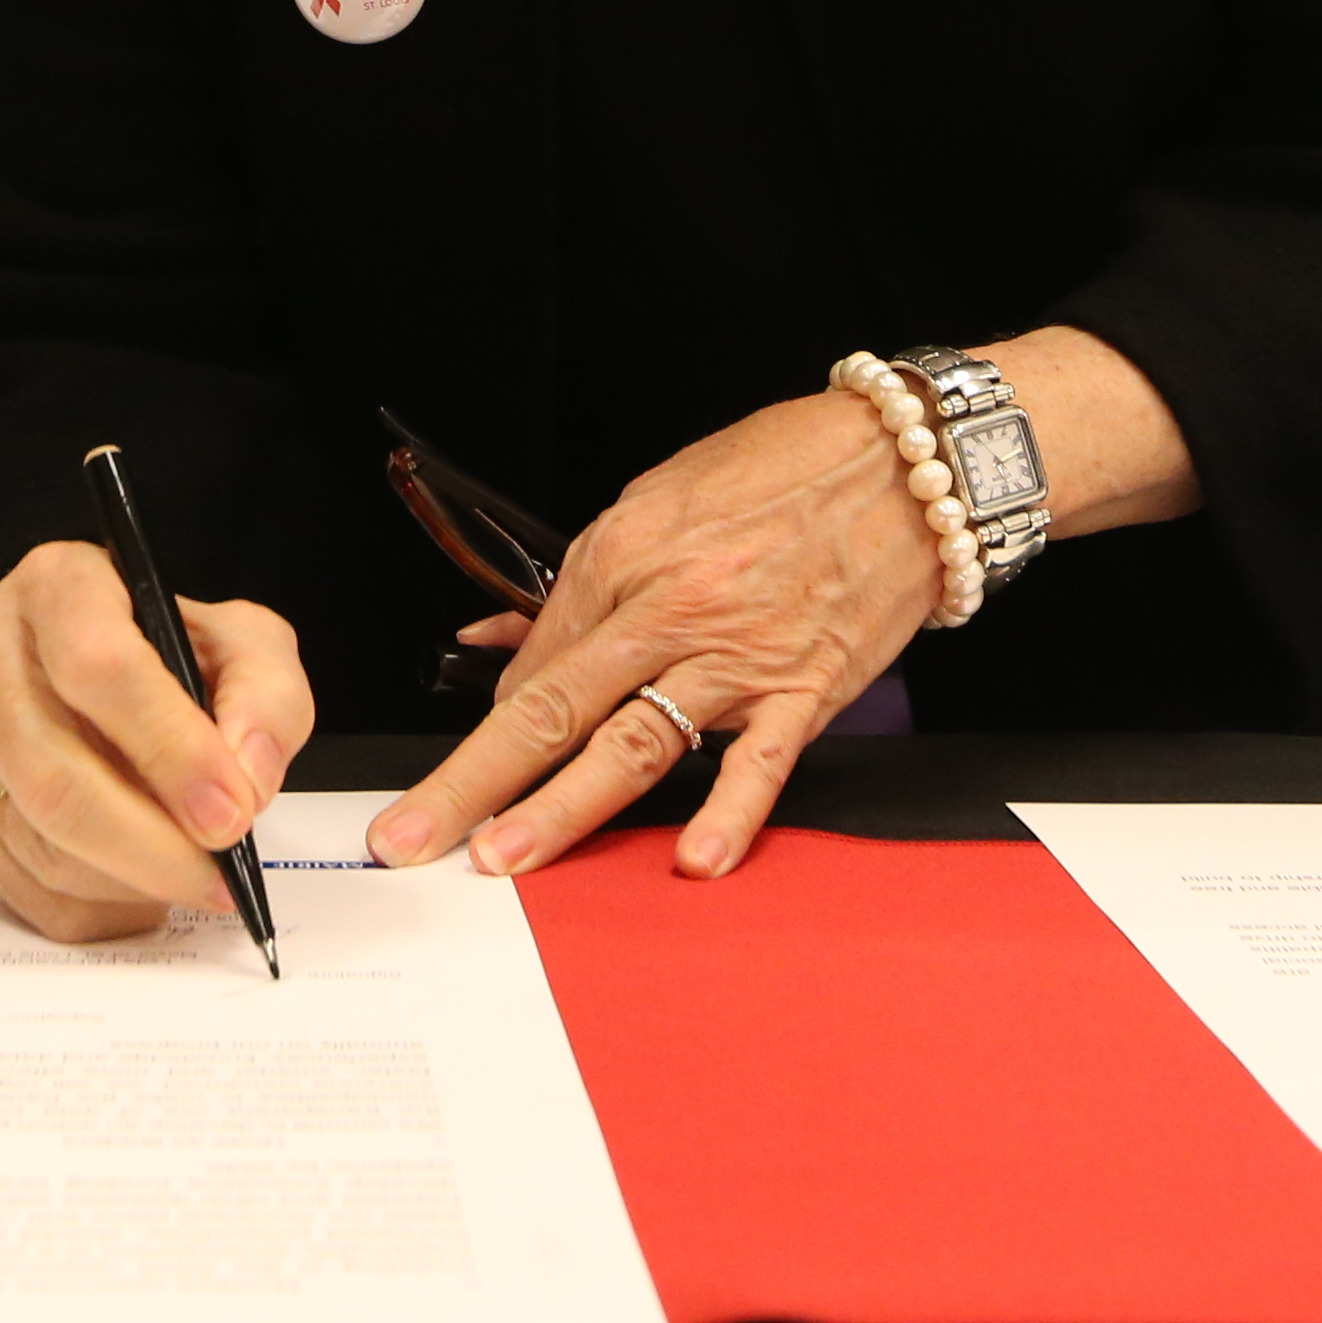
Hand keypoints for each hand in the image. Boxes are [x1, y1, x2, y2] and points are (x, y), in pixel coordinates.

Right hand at [0, 537, 313, 945]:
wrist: (110, 676)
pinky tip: (148, 885)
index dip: (169, 747)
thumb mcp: (244, 642)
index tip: (232, 809)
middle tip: (221, 875)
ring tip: (197, 877)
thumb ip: (267, 695)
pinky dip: (103, 905)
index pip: (97, 666)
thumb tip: (246, 778)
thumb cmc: (174, 653)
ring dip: (134, 882)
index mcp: (58, 587)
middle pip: (55, 776)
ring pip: (41, 844)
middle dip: (152, 845)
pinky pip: (29, 888)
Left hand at [366, 327, 1198, 887]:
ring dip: (562, 807)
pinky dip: (727, 813)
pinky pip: (759, 762)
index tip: (458, 772)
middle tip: (411, 835)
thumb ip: (588, 578)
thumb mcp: (666, 495)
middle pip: (554, 706)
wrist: (909, 462)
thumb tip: (505, 638)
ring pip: (633, 742)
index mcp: (627, 550)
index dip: (491, 721)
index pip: (537, 656)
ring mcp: (738, 655)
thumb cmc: (786, 470)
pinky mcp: (805, 689)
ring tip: (503, 856)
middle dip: (473, 778)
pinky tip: (692, 860)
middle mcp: (670, 606)